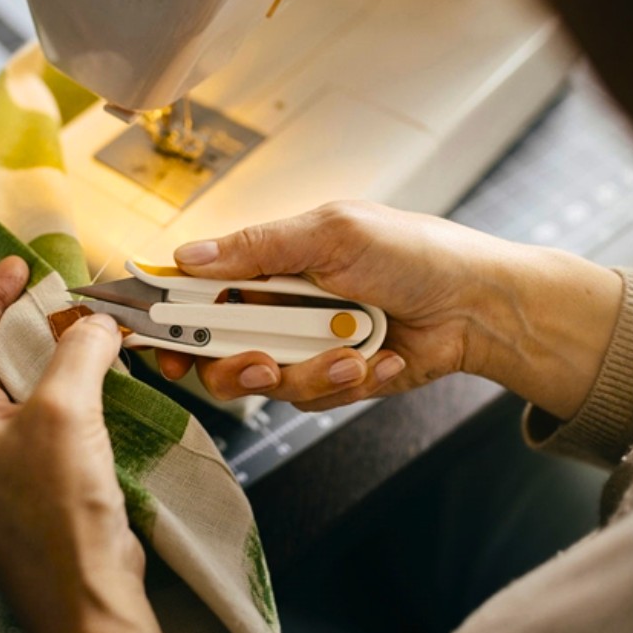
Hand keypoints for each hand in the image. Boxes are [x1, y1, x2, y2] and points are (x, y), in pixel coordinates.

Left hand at [0, 257, 201, 632]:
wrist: (85, 593)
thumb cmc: (58, 504)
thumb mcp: (65, 411)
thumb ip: (79, 351)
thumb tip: (98, 321)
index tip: (19, 264)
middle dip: (28, 325)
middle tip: (65, 295)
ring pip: (25, 390)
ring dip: (56, 359)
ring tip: (90, 331)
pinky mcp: (35, 480)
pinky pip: (48, 419)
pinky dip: (72, 391)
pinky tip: (101, 380)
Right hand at [158, 201, 620, 417]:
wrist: (476, 303)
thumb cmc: (410, 251)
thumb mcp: (332, 233)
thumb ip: (257, 248)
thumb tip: (187, 257)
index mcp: (267, 265)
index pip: (198, 291)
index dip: (170, 319)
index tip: (155, 343)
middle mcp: (276, 308)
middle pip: (218, 352)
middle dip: (236, 366)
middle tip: (263, 363)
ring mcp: (302, 346)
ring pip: (264, 385)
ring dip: (308, 373)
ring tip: (352, 352)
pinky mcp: (331, 378)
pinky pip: (312, 399)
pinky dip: (346, 381)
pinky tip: (379, 356)